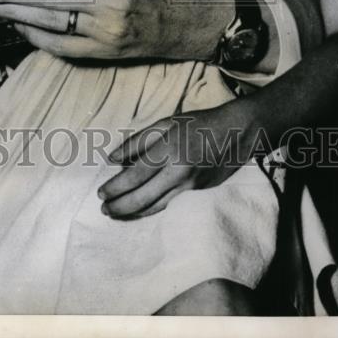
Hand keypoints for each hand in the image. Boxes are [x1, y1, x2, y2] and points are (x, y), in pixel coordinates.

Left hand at [98, 100, 257, 217]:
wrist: (237, 133)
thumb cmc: (198, 124)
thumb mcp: (166, 123)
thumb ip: (137, 141)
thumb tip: (112, 159)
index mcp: (169, 149)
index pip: (135, 175)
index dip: (116, 187)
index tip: (101, 193)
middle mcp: (179, 171)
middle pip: (143, 196)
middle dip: (120, 205)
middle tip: (103, 209)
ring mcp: (190, 186)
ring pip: (156, 206)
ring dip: (132, 212)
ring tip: (114, 213)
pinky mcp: (198, 194)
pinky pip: (169, 205)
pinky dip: (150, 210)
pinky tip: (139, 211)